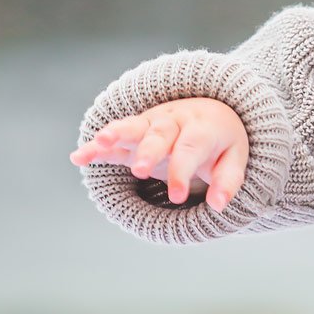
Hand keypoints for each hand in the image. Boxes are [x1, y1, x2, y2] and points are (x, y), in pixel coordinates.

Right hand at [70, 97, 249, 208]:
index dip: (183, 173)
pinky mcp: (135, 131)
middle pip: (159, 135)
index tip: (178, 197)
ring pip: (132, 126)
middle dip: (148, 151)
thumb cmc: (221, 142)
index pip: (190, 150)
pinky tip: (78, 157)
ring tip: (100, 142)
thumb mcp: (235, 159)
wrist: (211, 109)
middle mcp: (173, 121)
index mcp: (201, 127)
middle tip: (140, 171)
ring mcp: (151, 123)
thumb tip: (219, 204)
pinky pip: (113, 137)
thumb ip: (228, 181)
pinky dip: (96, 146)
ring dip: (115, 133)